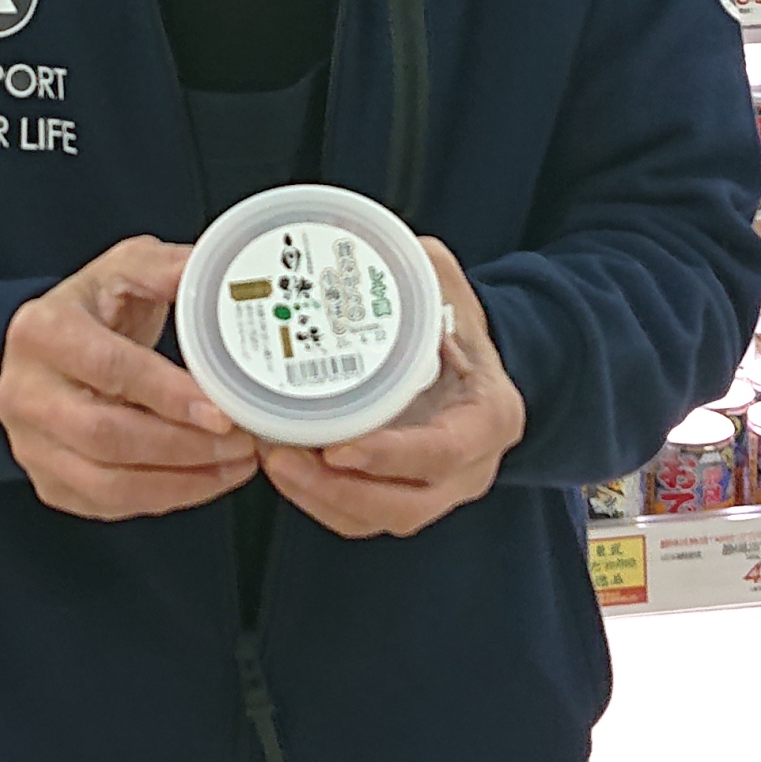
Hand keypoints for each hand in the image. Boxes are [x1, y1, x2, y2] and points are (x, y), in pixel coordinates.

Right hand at [0, 237, 259, 520]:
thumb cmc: (92, 310)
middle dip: (183, 446)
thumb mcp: (124, 270)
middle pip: (104, 435)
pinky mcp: (47, 481)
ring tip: (234, 465)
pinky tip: (204, 481)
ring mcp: (30, 445)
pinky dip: (164, 498)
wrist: (45, 350)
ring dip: (180, 481)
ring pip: (105, 483)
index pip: (107, 367)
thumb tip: (219, 274)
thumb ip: (168, 269)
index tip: (220, 410)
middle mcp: (24, 393)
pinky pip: (108, 505)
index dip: (166, 394)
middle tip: (240, 442)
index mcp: (42, 331)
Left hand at [264, 240, 524, 539]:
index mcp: (489, 417)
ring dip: (319, 500)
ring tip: (272, 460)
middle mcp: (470, 467)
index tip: (338, 448)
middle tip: (281, 458)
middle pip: (405, 506)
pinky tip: (285, 470)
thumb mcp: (448, 287)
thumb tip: (372, 243)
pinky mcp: (403, 497)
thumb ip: (419, 266)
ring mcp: (438, 490)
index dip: (390, 456)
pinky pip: (361, 517)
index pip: (443, 452)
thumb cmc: (457, 324)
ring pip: (377, 518)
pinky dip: (320, 502)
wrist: (473, 363)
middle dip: (337, 491)